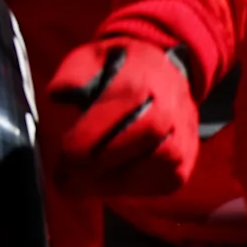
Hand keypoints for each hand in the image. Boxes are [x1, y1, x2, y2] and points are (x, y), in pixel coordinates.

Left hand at [44, 27, 202, 197]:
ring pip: (161, 163)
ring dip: (117, 181)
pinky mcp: (188, 161)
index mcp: (144, 78)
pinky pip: (167, 179)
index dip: (94, 132)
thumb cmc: (118, 70)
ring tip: (80, 185)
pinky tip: (104, 185)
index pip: (125, 105)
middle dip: (103, 161)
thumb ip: (72, 74)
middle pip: (146, 134)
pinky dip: (134, 188)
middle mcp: (171, 107)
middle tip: (66, 177)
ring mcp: (185, 135)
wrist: (167, 74)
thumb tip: (57, 96)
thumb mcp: (90, 57)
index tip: (65, 151)